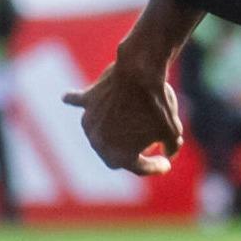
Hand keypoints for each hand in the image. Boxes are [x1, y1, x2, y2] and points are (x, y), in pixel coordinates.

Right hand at [63, 55, 183, 175]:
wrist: (140, 73)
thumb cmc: (157, 105)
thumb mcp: (173, 131)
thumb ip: (171, 147)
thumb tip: (167, 152)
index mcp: (119, 157)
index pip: (139, 167)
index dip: (155, 166)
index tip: (165, 163)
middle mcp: (98, 143)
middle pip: (114, 155)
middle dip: (129, 154)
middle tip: (145, 149)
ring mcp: (90, 122)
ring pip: (98, 132)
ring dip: (110, 133)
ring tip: (121, 127)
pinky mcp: (87, 100)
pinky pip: (77, 102)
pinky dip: (74, 101)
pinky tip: (67, 98)